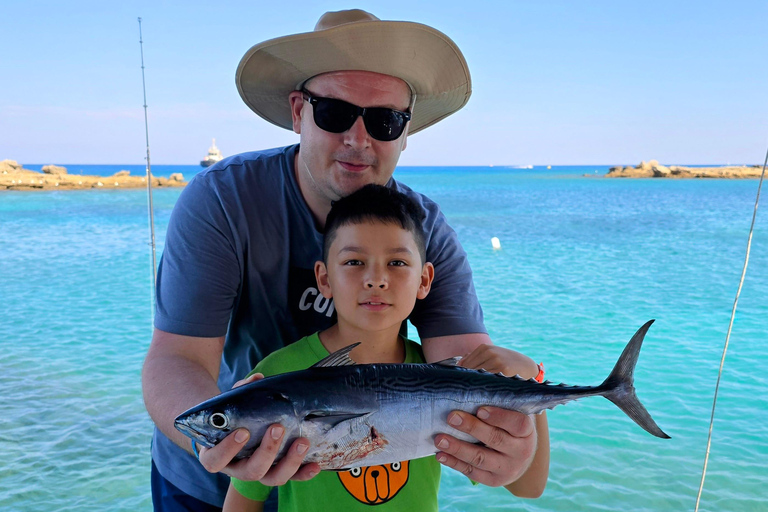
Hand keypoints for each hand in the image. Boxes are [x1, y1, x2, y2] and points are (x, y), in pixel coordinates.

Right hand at [197, 373, 320, 485]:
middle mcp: (238, 469)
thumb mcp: (231, 405)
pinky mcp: (276, 473)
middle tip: (277, 428)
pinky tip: (315, 465)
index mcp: (218, 455)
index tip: (243, 431)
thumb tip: (257, 378)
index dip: (228, 449)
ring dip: (289, 462)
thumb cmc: (232, 418)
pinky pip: (291, 478)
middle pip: (251, 471)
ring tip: (302, 442)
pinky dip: (303, 474)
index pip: (216, 459)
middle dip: (267, 450)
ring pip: (272, 478)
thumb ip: (240, 391)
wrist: (237, 431)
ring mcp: (258, 473)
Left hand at [434, 407, 536, 487]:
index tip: (480, 409)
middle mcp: (521, 452)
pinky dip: (454, 463)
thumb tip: (472, 384)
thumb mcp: (512, 413)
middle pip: (495, 439)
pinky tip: (440, 455)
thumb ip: (497, 401)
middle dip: (471, 428)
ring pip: (481, 458)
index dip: (499, 417)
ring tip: (440, 439)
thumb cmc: (509, 426)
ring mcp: (507, 469)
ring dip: (458, 448)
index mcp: (527, 432)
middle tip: (452, 417)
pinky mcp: (493, 480)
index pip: (518, 424)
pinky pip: (471, 472)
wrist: (519, 457)